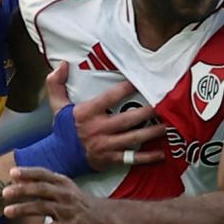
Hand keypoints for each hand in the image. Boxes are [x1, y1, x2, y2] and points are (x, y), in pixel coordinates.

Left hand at [4, 166, 106, 223]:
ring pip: (43, 208)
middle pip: (41, 190)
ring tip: (7, 211)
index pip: (43, 174)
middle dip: (22, 190)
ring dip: (24, 209)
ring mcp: (67, 211)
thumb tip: (17, 178)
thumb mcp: (65, 187)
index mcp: (63, 183)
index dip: (28, 173)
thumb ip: (43, 183)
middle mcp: (65, 194)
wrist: (102, 218)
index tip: (12, 173)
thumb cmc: (77, 201)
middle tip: (4, 193)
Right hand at [47, 63, 165, 171]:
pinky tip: (161, 154)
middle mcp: (98, 129)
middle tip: (163, 105)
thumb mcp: (57, 104)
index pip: (110, 97)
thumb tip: (63, 63)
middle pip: (128, 119)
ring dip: (152, 132)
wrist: (59, 157)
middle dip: (147, 112)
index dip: (126, 88)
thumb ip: (57, 83)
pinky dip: (147, 157)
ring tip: (167, 126)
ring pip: (134, 138)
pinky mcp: (111, 159)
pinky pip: (132, 158)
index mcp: (87, 113)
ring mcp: (106, 145)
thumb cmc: (63, 129)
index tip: (140, 81)